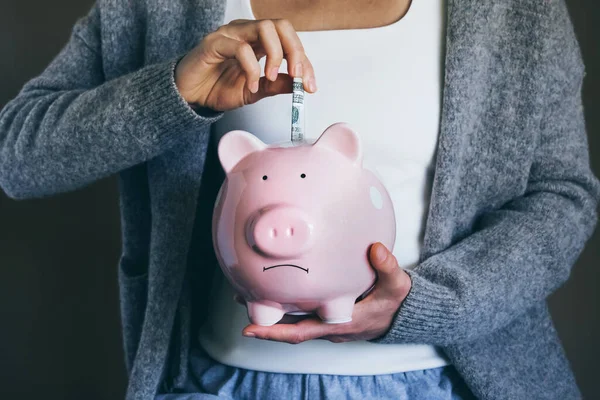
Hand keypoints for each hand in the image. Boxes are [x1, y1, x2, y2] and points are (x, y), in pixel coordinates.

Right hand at [175, 19, 316, 110]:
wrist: (190, 96)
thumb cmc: (218, 87)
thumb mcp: (256, 91)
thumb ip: (277, 85)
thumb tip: (300, 84)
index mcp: (259, 42)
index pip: (290, 41)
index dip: (305, 62)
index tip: (310, 86)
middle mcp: (247, 32)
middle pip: (281, 26)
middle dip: (295, 51)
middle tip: (298, 76)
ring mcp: (230, 34)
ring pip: (264, 28)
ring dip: (276, 55)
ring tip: (272, 78)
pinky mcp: (214, 43)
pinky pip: (240, 48)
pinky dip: (251, 68)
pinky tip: (251, 85)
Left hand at [240, 243, 411, 343]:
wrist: (399, 314)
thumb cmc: (394, 302)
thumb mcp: (397, 286)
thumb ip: (388, 267)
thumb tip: (376, 248)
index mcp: (338, 324)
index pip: (300, 333)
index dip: (274, 332)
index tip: (249, 329)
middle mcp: (326, 326)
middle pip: (287, 327)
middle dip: (263, 317)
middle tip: (240, 298)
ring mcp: (325, 321)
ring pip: (291, 318)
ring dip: (270, 308)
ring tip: (247, 290)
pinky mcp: (326, 312)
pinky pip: (300, 311)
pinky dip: (284, 302)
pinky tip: (275, 285)